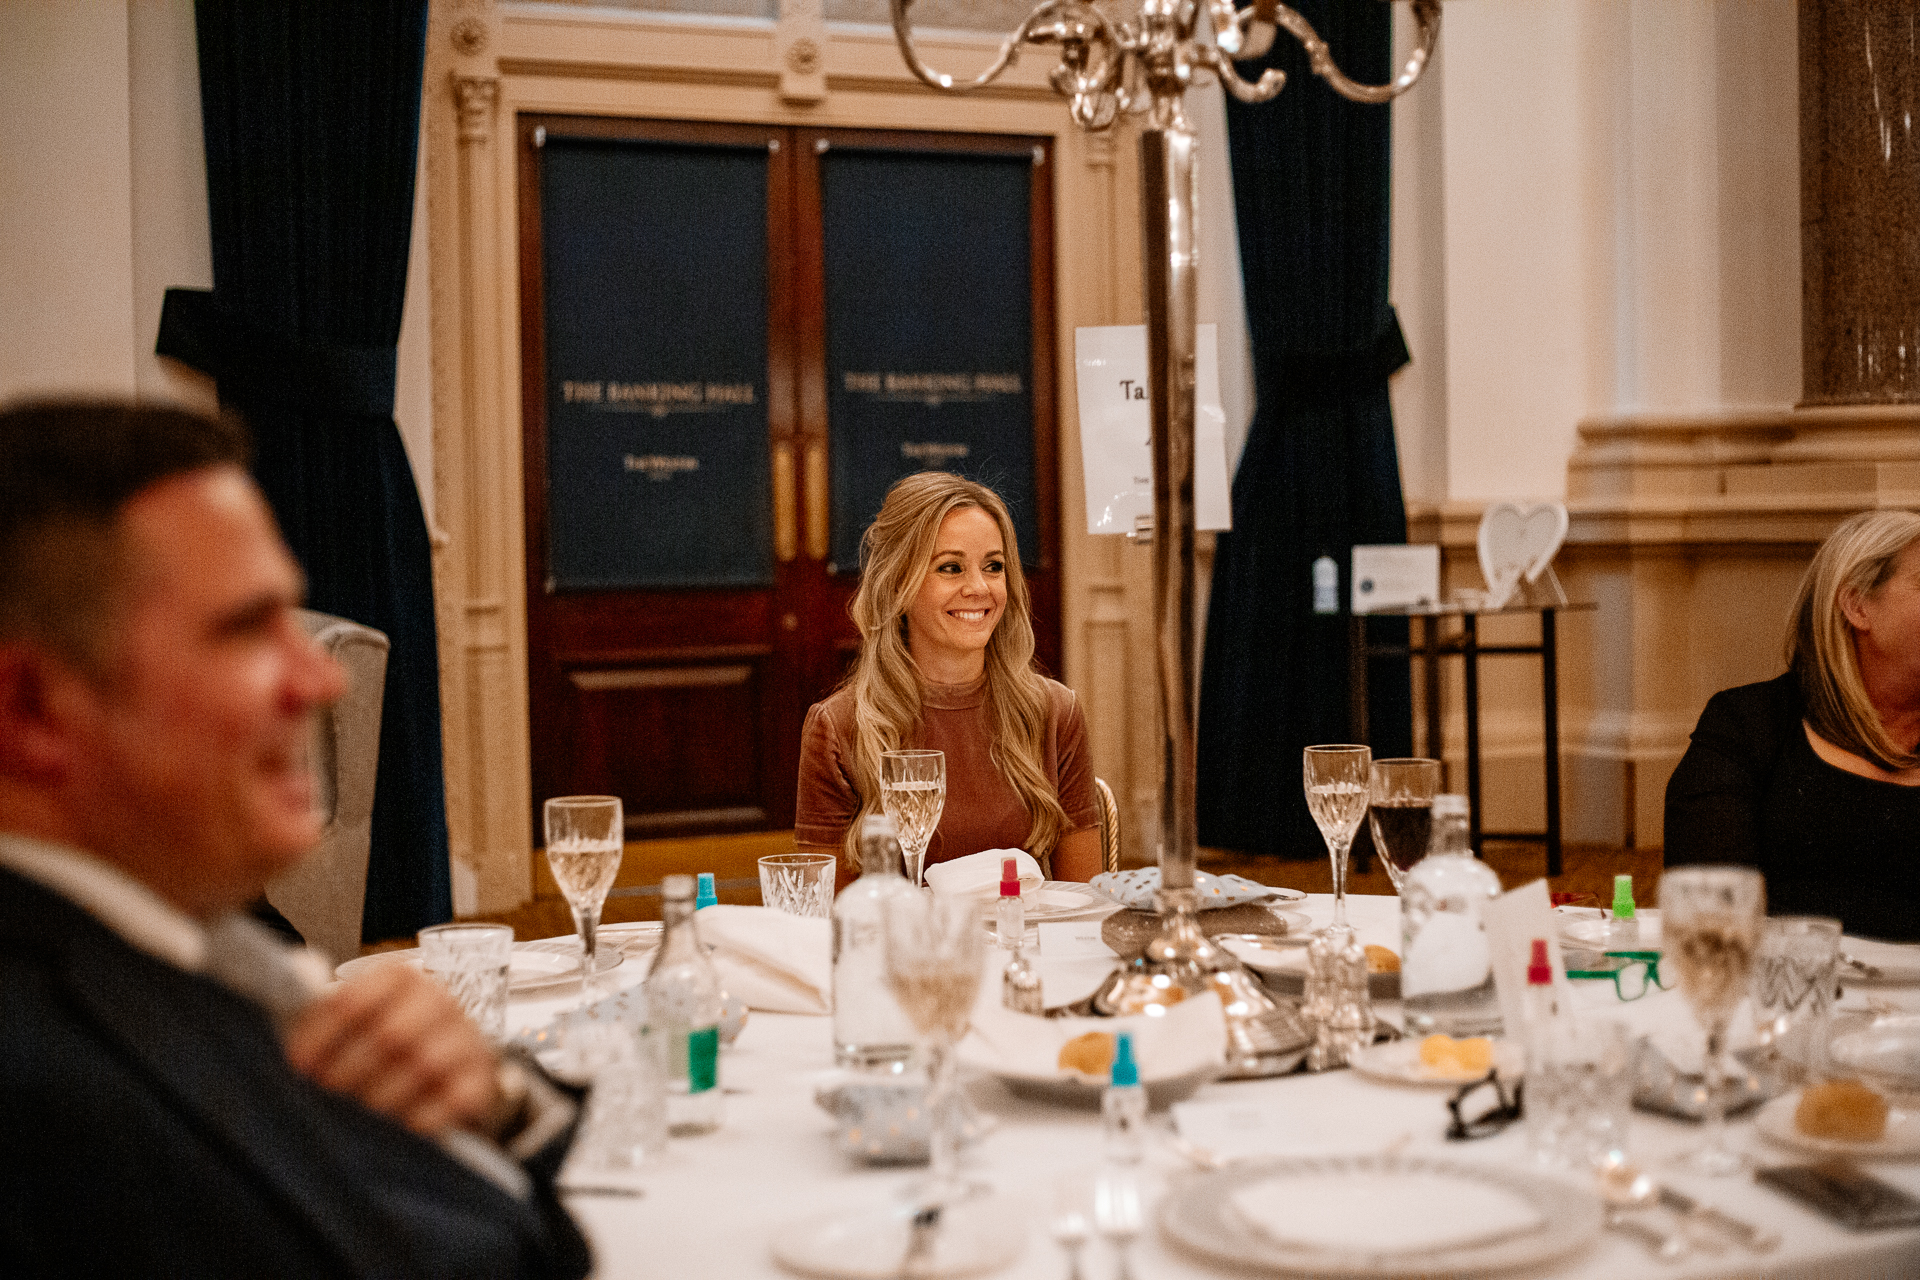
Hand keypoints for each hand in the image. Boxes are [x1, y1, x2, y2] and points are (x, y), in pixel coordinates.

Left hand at [284, 961, 500, 1136]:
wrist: (451, 1068)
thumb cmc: (387, 1046)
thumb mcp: (353, 1021)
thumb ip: (319, 1010)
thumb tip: (290, 982)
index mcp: (401, 979)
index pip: (355, 998)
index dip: (322, 1034)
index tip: (300, 1064)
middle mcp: (438, 1000)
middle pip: (390, 1033)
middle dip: (350, 1070)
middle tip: (329, 1093)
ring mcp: (466, 1038)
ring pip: (424, 1065)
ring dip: (383, 1096)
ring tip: (360, 1113)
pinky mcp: (482, 1078)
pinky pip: (455, 1099)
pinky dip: (423, 1117)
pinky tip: (401, 1125)